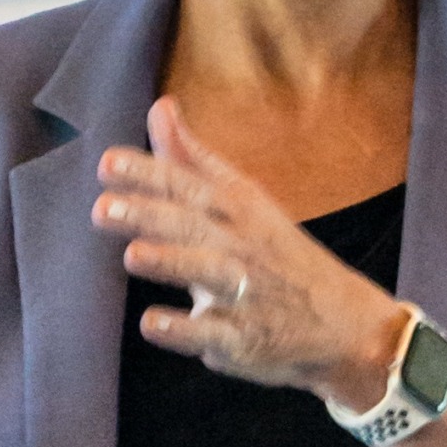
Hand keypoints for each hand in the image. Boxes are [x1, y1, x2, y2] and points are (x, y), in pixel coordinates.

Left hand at [92, 97, 410, 412]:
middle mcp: (239, 247)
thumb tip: (160, 107)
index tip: (107, 163)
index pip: (188, 185)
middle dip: (150, 215)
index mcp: (235, 209)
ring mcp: (243, 294)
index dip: (148, 173)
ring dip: (171, 262)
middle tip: (103, 208)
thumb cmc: (275, 253)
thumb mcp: (244, 200)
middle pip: (192, 225)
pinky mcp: (243, 340)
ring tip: (132, 255)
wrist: (342, 322)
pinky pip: (212, 334)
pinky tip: (153, 322)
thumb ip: (193, 159)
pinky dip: (184, 330)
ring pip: (205, 274)